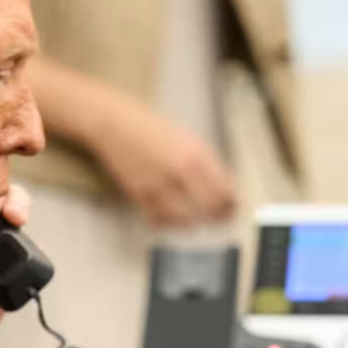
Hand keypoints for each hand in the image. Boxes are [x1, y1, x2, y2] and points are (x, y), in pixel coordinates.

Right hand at [92, 110, 235, 226]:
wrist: (114, 124)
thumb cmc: (152, 128)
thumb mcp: (189, 139)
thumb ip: (209, 163)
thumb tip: (228, 186)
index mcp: (195, 155)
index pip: (224, 190)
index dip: (232, 204)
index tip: (233, 208)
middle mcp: (179, 172)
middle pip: (209, 208)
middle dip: (218, 217)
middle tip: (219, 219)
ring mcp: (158, 185)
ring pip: (185, 220)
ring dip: (193, 222)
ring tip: (195, 218)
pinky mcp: (139, 196)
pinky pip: (159, 221)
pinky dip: (168, 223)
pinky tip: (171, 216)